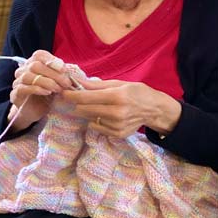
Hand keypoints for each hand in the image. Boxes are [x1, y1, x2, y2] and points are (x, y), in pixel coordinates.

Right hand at [8, 50, 72, 131]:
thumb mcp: (56, 83)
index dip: (51, 60)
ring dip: (47, 82)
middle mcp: (23, 70)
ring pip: (29, 76)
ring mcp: (18, 81)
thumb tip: (68, 72)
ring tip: (58, 89)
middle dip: (54, 74)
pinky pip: (23, 88)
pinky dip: (37, 89)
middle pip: (35, 65)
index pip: (39, 55)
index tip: (64, 69)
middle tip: (66, 83)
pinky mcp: (15, 93)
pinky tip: (47, 93)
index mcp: (33, 64)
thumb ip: (60, 76)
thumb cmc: (47, 95)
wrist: (35, 111)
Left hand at [60, 79, 181, 138]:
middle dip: (79, 103)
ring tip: (100, 106)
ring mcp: (117, 126)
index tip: (63, 92)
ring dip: (89, 112)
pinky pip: (97, 127)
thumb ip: (97, 85)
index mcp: (116, 96)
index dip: (72, 95)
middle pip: (85, 109)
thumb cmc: (136, 92)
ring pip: (90, 119)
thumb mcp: (119, 83)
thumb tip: (78, 82)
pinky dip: (98, 121)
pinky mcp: (117, 134)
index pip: (87, 97)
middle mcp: (116, 113)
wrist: (154, 109)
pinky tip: (107, 115)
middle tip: (79, 98)